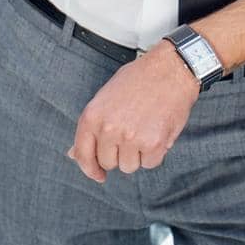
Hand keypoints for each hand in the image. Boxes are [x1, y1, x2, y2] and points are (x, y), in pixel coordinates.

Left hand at [66, 40, 200, 181]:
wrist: (171, 69)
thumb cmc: (139, 79)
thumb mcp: (105, 97)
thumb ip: (91, 127)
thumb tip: (73, 153)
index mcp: (92, 116)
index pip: (83, 154)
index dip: (90, 168)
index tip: (98, 175)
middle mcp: (109, 129)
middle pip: (108, 162)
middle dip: (120, 153)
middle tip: (132, 133)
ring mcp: (131, 138)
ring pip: (129, 166)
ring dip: (138, 154)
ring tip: (146, 129)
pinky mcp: (153, 144)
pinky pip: (150, 163)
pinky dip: (155, 153)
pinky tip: (157, 132)